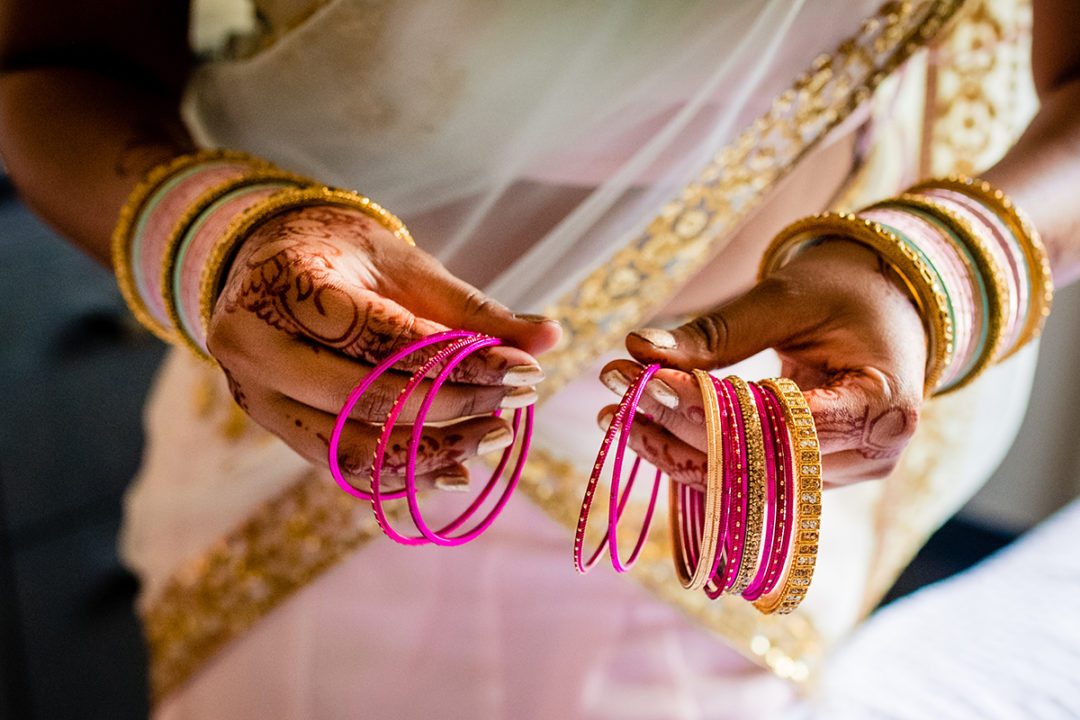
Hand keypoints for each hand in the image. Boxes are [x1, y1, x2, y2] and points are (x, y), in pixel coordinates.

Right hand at [207, 204, 560, 491]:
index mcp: (284, 284)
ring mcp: (256, 396)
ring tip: (493, 437)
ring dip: (431, 453)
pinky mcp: (274, 429)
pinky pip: (341, 468)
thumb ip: (473, 308)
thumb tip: (550, 338)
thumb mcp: (406, 266)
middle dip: (452, 408)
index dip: (460, 360)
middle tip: (516, 403)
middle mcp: (253, 345)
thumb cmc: (346, 255)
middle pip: (364, 398)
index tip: (525, 369)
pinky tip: (455, 470)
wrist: (269, 263)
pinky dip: (402, 476)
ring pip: (350, 449)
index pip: (382, 336)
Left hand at [598, 240, 926, 486]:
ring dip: (674, 450)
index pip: (781, 422)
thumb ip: (719, 331)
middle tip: (616, 387)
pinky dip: (693, 456)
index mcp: (882, 406)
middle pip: (757, 461)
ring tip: (614, 415)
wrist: (890, 308)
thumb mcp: (788, 298)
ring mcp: (843, 476)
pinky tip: (644, 431)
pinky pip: (744, 478)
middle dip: (678, 428)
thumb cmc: (849, 292)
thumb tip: (640, 348)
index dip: (709, 408)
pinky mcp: (812, 479)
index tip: (646, 377)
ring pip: (742, 482)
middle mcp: (870, 456)